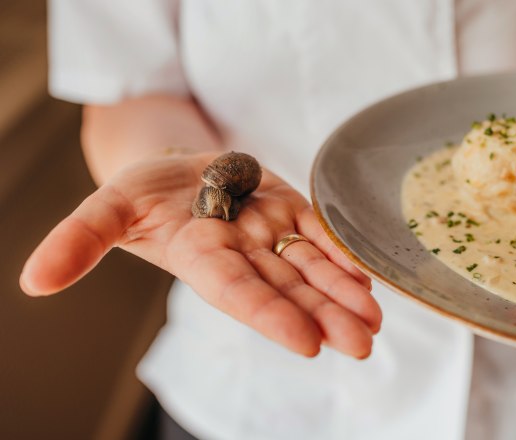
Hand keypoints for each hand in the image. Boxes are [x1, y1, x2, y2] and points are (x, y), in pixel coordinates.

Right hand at [20, 153, 380, 358]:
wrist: (176, 166)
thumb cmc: (141, 191)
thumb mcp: (108, 206)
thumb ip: (81, 240)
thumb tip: (34, 282)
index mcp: (201, 258)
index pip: (238, 292)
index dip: (270, 315)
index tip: (309, 344)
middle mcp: (243, 254)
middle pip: (287, 290)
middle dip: (325, 316)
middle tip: (362, 344)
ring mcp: (270, 234)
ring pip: (311, 268)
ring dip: (344, 293)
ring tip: (375, 319)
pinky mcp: (289, 211)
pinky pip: (320, 235)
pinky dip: (344, 255)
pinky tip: (369, 278)